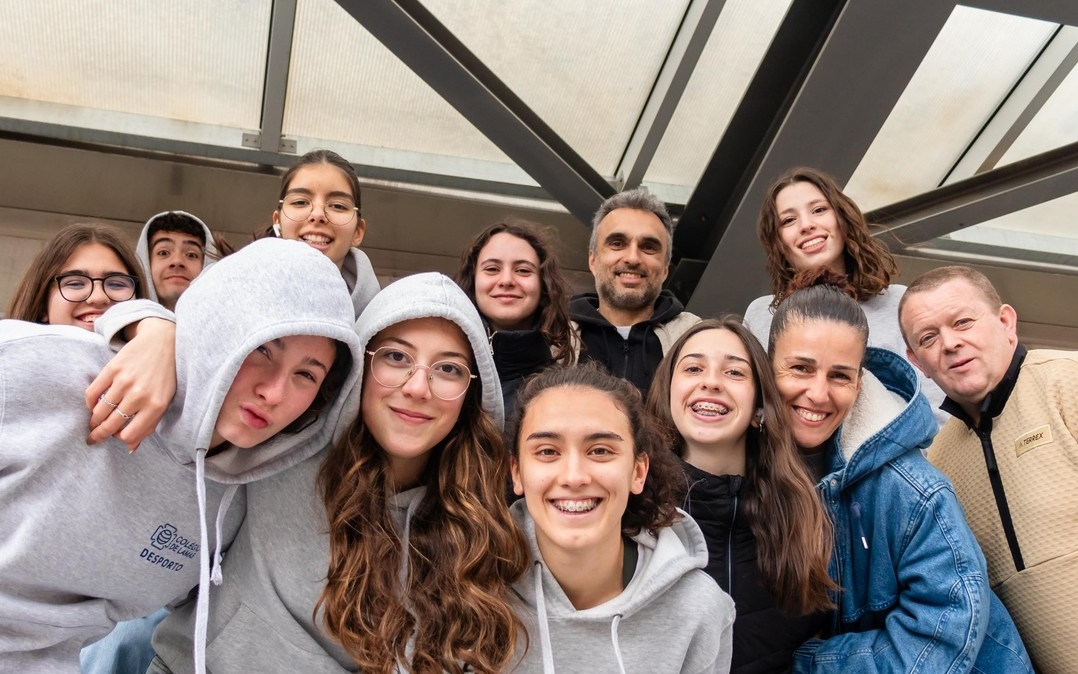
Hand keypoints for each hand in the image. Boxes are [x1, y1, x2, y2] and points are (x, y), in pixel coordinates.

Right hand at [85, 318, 176, 450]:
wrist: (163, 342)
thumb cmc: (165, 376)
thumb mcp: (164, 401)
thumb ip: (149, 424)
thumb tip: (130, 447)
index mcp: (156, 406)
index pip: (129, 434)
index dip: (119, 438)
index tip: (115, 437)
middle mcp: (140, 395)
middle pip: (111, 424)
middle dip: (98, 434)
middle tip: (92, 438)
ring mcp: (124, 381)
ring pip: (100, 411)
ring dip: (93, 420)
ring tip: (92, 423)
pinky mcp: (112, 369)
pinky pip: (92, 393)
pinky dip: (89, 403)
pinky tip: (92, 406)